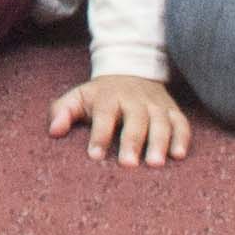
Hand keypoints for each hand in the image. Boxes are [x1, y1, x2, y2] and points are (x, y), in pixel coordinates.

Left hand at [49, 73, 188, 166]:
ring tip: (156, 164)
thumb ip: (62, 112)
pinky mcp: (172, 110)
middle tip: (128, 165)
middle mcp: (135, 100)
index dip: (99, 135)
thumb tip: (53, 131)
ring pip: (161, 121)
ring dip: (159, 142)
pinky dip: (182, 138)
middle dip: (132, 141)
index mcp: (109, 97)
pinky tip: (178, 155)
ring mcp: (156, 104)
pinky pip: (181, 123)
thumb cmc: (100, 95)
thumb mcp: (78, 97)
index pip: (104, 115)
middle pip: (135, 119)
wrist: (131, 69)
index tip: (95, 156)